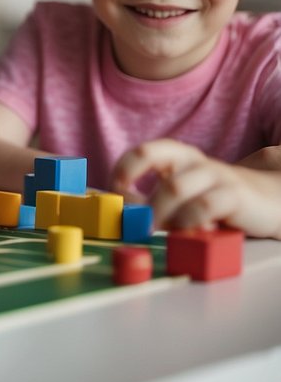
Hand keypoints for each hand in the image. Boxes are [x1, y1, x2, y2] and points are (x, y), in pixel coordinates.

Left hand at [112, 139, 280, 238]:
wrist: (271, 199)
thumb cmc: (216, 198)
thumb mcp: (182, 196)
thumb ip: (154, 202)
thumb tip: (123, 215)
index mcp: (178, 155)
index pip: (144, 150)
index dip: (124, 168)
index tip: (115, 192)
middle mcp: (194, 161)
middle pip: (153, 159)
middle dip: (136, 191)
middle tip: (131, 218)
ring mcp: (215, 176)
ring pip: (174, 186)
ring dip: (158, 211)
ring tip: (156, 229)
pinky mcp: (234, 196)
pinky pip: (204, 205)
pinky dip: (188, 220)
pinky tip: (187, 231)